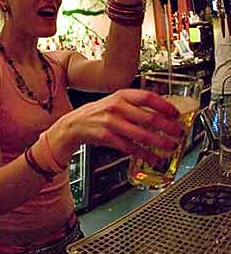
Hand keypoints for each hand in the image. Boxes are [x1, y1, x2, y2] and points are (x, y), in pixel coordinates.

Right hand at [52, 88, 183, 163]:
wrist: (74, 124)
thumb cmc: (99, 114)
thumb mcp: (115, 102)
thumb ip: (135, 106)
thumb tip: (162, 114)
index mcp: (122, 95)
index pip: (148, 97)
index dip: (164, 106)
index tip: (176, 114)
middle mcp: (117, 107)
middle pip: (148, 117)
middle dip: (168, 127)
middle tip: (179, 133)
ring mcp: (111, 122)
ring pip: (141, 135)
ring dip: (160, 142)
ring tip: (171, 147)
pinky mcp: (107, 137)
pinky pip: (131, 147)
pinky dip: (145, 154)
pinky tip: (153, 158)